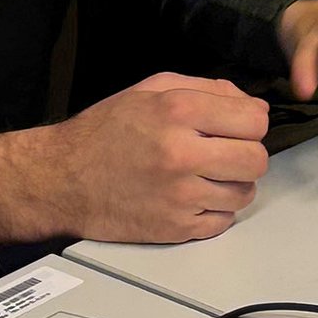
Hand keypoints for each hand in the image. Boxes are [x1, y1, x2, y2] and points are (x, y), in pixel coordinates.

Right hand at [0, 73, 268, 251]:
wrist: (61, 179)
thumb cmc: (104, 132)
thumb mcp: (150, 89)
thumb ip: (206, 89)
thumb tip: (252, 105)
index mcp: (178, 111)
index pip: (255, 119)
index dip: (251, 121)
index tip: (238, 125)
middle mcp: (182, 153)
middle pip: (256, 159)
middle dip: (247, 153)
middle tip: (226, 152)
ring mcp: (180, 195)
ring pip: (244, 193)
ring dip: (232, 184)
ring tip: (206, 175)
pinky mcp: (175, 228)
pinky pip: (223, 222)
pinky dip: (215, 211)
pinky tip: (193, 196)